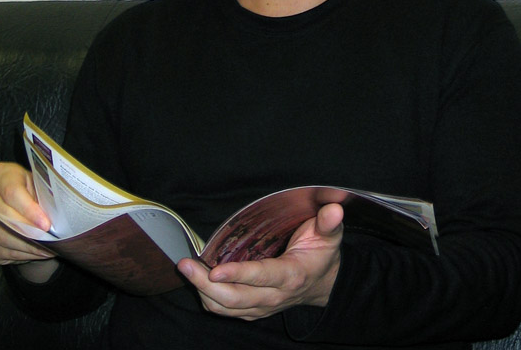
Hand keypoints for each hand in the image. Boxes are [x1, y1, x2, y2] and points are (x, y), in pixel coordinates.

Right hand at [0, 162, 56, 270]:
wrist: (25, 204)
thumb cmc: (37, 191)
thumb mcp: (42, 187)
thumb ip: (45, 197)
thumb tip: (54, 218)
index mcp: (1, 174)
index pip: (12, 192)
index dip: (29, 210)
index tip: (45, 224)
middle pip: (1, 214)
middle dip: (27, 230)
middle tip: (47, 240)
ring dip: (24, 245)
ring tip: (46, 249)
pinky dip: (19, 254)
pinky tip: (36, 253)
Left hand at [177, 202, 343, 320]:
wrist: (324, 284)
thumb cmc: (322, 254)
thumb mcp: (329, 236)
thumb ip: (329, 224)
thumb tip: (334, 209)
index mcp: (291, 276)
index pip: (261, 277)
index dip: (238, 275)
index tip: (216, 270)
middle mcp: (275, 296)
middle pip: (235, 298)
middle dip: (206, 284)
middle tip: (185, 265)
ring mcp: (262, 306)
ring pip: (227, 308)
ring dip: (203, 292)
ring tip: (187, 270)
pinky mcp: (253, 310)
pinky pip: (227, 311)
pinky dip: (209, 299)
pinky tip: (198, 281)